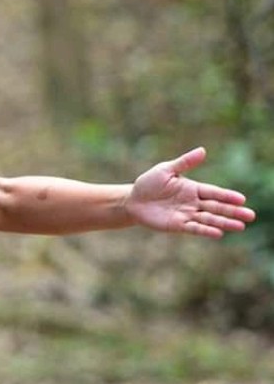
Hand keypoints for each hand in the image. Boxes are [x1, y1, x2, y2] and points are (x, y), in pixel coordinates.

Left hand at [126, 147, 255, 238]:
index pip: (214, 193)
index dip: (227, 196)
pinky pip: (194, 228)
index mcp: (193, 188)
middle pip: (216, 207)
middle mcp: (193, 203)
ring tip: (240, 227)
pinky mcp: (178, 225)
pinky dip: (206, 230)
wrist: (133, 200)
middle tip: (250, 216)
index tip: (242, 199)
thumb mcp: (166, 170)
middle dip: (233, 211)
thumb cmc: (149, 183)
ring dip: (224, 223)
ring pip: (209, 219)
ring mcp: (187, 215)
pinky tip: (218, 233)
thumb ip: (184, 163)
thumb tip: (203, 150)